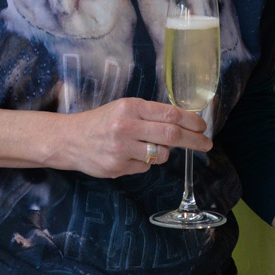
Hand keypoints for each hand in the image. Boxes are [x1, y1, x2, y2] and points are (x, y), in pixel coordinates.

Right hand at [57, 97, 208, 178]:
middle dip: (194, 140)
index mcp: (130, 107)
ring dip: (165, 152)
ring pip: (162, 154)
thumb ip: (151, 115)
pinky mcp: (116, 167)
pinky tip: (130, 155)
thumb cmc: (102, 122)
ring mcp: (121, 149)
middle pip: (172, 135)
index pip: (171, 114)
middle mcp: (126, 126)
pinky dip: (146, 162)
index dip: (192, 121)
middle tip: (206, 144)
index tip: (203, 127)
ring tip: (151, 146)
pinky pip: (145, 167)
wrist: (68, 139)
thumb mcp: (124, 109)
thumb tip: (186, 123)